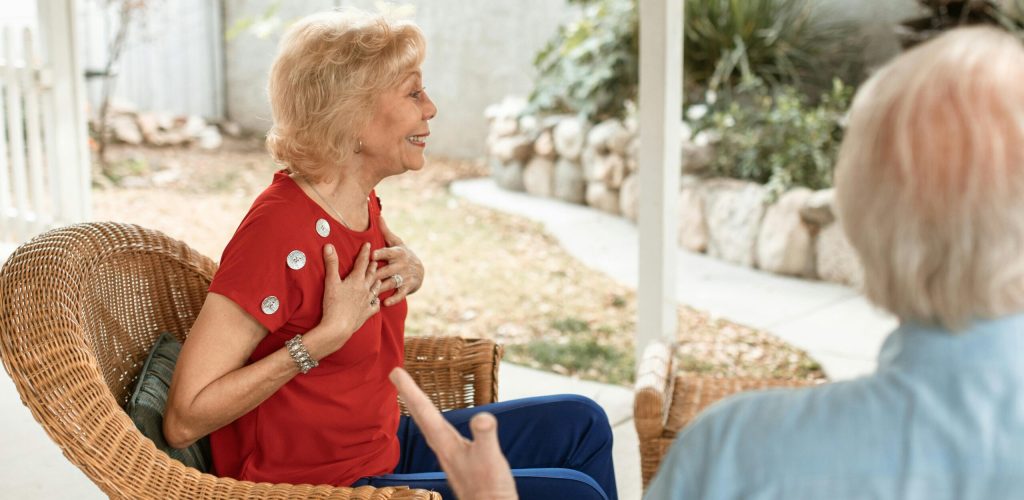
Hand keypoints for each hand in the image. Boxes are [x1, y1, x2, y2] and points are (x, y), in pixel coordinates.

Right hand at [314, 243, 380, 351]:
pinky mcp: (367, 313)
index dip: (364, 252)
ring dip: (376, 281)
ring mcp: (367, 301)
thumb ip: (331, 264)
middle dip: (372, 265)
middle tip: (375, 259)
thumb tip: (329, 246)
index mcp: (356, 280)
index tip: (368, 243)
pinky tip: (377, 301)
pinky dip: (377, 302)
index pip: (362, 262)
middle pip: (370, 274)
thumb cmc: (333, 304)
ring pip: (375, 288)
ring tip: (378, 277)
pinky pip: (375, 306)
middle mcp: (365, 289)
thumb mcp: (331, 282)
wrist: (339, 327)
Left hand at [374, 217, 423, 305]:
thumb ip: (385, 232)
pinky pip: (399, 294)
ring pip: (390, 283)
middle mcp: (401, 265)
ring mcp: (404, 277)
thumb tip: (378, 216)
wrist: (420, 270)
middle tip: (362, 279)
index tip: (371, 255)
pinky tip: (385, 303)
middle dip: (374, 274)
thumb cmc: (403, 254)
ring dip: (380, 288)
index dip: (380, 254)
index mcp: (397, 253)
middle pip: (385, 270)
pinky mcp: (407, 288)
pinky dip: (393, 299)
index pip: (387, 252)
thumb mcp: (397, 243)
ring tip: (369, 293)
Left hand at [389, 368, 517, 499]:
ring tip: (410, 394)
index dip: (410, 390)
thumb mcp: (490, 458)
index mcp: (445, 443)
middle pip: (421, 415)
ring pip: (427, 425)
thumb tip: (482, 416)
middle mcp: (442, 447)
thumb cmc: (490, 488)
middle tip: (395, 374)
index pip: (424, 411)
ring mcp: (449, 455)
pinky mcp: (457, 460)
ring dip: (418, 407)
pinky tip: (436, 424)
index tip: (394, 372)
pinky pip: (438, 433)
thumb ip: (485, 436)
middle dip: (409, 393)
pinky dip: (432, 421)